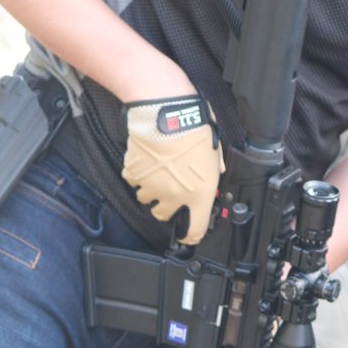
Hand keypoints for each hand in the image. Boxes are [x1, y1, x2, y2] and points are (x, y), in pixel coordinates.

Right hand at [121, 95, 221, 245]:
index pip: (195, 229)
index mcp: (198, 193)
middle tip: (171, 193)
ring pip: (146, 199)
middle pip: (164, 216)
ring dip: (151, 191)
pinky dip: (138, 175)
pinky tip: (147, 162)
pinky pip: (134, 181)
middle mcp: (173, 195)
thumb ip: (212, 171)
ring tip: (158, 173)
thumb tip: (212, 174)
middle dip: (167, 208)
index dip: (192, 235)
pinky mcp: (134, 173)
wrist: (167, 112)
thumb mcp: (214, 152)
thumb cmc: (194, 127)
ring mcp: (151, 186)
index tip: (189, 235)